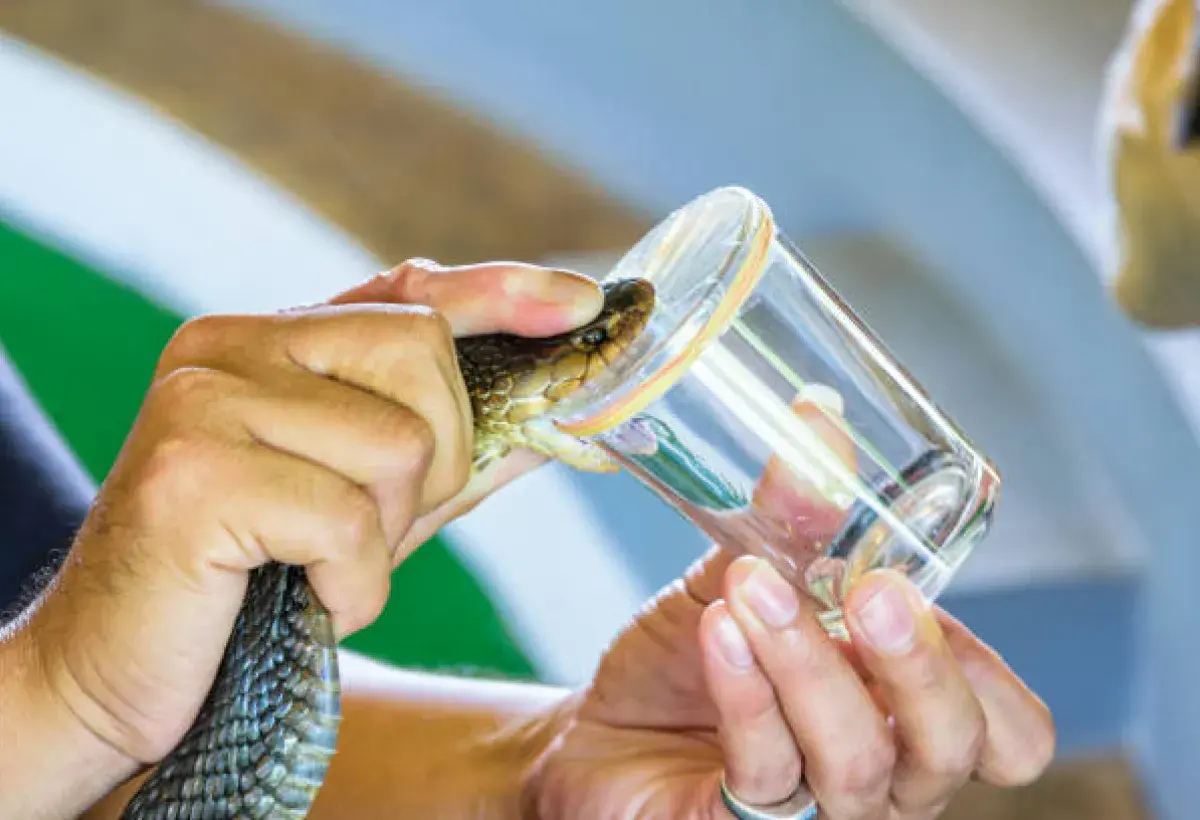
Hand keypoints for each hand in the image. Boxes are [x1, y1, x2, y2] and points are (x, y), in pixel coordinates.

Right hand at [18, 260, 601, 790]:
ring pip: (398, 445)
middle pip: (425, 357)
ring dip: (387, 537)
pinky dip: (352, 585)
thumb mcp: (373, 503)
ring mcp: (203, 402)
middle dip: (437, 462)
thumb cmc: (256, 580)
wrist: (113, 668)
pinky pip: (347, 523)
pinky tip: (302, 597)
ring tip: (320, 566)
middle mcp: (229, 345)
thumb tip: (556, 421)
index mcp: (268, 338)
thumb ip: (452, 452)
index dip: (504, 291)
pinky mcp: (192, 478)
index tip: (584, 300)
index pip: (408, 289)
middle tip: (370, 527)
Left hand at [527, 390, 1054, 818]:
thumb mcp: (748, 575)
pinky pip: (766, 772)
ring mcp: (816, 811)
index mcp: (906, 712)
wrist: (600, 727)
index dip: (984, 675)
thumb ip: (793, 517)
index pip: (1009, 730)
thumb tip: (817, 418)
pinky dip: (746, 693)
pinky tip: (716, 631)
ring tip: (753, 588)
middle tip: (873, 590)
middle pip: (951, 750)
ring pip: (858, 760)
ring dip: (808, 663)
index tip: (908, 586)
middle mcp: (882, 772)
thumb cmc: (695, 659)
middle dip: (919, 667)